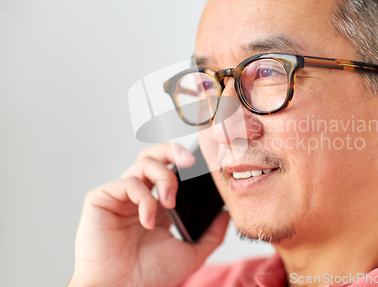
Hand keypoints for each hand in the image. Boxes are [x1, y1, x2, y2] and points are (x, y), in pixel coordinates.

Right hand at [68, 143, 229, 286]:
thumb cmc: (149, 277)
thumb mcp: (190, 254)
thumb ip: (211, 234)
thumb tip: (227, 215)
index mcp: (158, 204)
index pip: (171, 170)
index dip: (186, 163)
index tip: (205, 165)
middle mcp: (139, 195)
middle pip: (155, 155)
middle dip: (173, 150)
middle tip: (190, 161)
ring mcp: (120, 196)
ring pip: (143, 162)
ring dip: (164, 176)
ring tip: (170, 201)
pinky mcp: (101, 198)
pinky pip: (127, 183)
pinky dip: (144, 198)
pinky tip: (149, 220)